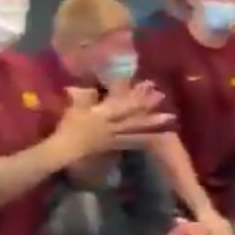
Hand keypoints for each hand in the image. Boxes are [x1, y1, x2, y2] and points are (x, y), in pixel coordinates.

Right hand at [56, 83, 170, 158]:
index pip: (120, 102)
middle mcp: (111, 124)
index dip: (133, 93)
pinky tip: (158, 137)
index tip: (146, 84)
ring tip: (169, 117)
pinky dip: (145, 139)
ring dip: (152, 122)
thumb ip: (83, 96)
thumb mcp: (74, 109)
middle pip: (132, 114)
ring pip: (135, 127)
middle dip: (147, 105)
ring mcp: (114, 136)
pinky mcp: (115, 145)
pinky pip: (132, 141)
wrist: (65, 150)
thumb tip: (93, 87)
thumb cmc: (68, 128)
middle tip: (163, 96)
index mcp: (100, 114)